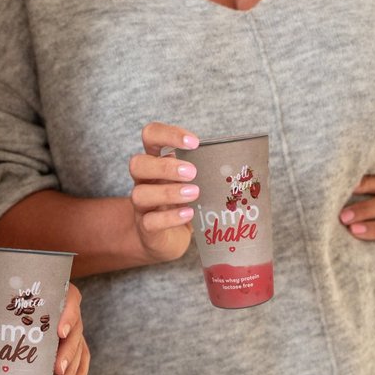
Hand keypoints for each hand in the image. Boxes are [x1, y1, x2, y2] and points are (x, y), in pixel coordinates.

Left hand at [0, 287, 88, 374]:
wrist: (15, 298)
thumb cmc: (8, 297)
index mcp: (55, 292)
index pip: (70, 299)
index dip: (68, 315)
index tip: (59, 331)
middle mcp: (67, 310)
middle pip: (76, 330)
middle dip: (69, 352)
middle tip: (57, 369)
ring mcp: (71, 329)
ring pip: (80, 348)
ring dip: (72, 370)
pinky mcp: (71, 344)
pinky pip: (81, 359)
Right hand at [128, 122, 200, 264]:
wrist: (164, 239)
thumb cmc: (182, 203)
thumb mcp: (190, 180)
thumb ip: (202, 168)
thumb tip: (237, 159)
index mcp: (155, 161)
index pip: (151, 135)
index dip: (168, 134)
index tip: (194, 143)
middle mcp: (144, 181)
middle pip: (137, 164)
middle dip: (165, 166)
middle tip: (192, 172)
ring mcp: (142, 205)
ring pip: (140, 194)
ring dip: (169, 192)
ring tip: (194, 193)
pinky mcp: (146, 228)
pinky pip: (150, 222)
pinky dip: (170, 217)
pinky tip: (188, 214)